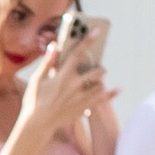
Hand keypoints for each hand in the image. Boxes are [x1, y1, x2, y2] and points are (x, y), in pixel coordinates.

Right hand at [15, 24, 107, 140]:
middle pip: (96, 72)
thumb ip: (48, 62)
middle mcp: (74, 86)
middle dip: (98, 68)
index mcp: (63, 76)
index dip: (87, 41)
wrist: (38, 124)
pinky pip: (102, 100)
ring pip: (100, 85)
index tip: (97, 31)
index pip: (77, 54)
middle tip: (95, 68)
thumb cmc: (35, 100)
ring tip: (96, 80)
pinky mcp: (83, 109)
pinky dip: (111, 94)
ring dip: (100, 81)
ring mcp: (81, 98)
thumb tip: (54, 45)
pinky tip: (119, 89)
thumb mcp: (38, 79)